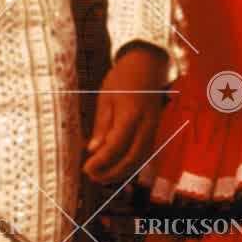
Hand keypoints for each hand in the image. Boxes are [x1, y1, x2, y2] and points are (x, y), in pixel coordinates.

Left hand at [84, 45, 168, 183]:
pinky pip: (144, 152)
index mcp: (131, 114)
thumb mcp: (106, 97)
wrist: (148, 63)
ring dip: (122, 171)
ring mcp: (153, 128)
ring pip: (141, 158)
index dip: (101, 161)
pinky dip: (131, 163)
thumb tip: (93, 149)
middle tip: (94, 177)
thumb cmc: (124, 77)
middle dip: (112, 172)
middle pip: (132, 158)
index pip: (116, 146)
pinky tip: (117, 166)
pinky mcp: (155, 129)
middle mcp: (146, 124)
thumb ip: (102, 125)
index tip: (86, 168)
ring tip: (103, 176)